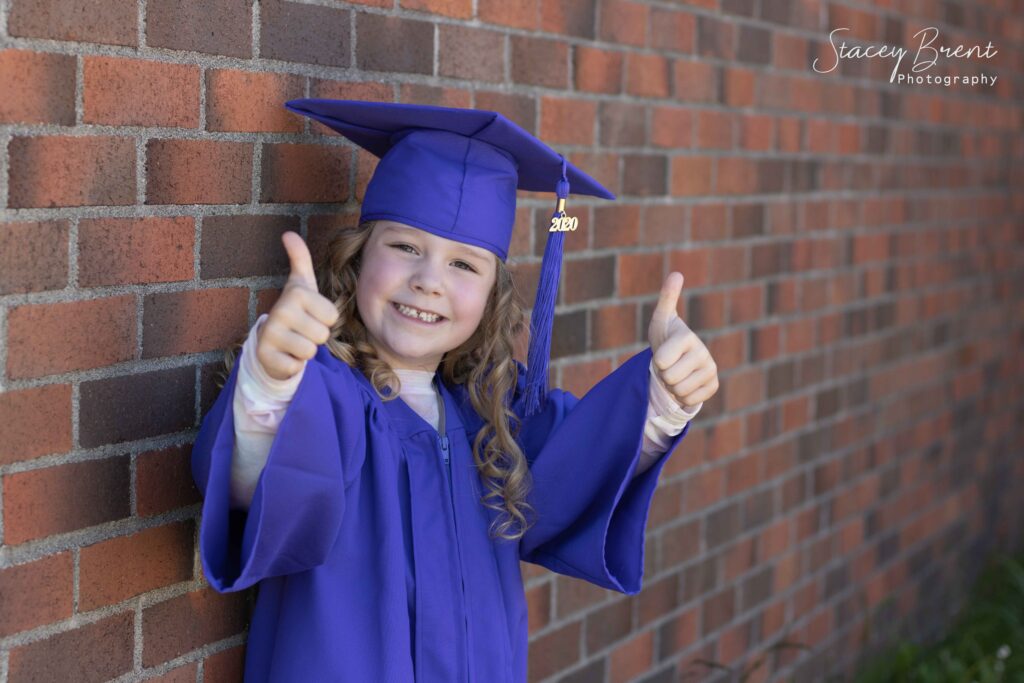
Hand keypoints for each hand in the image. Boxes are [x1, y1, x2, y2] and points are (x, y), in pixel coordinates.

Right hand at [255, 231, 339, 380]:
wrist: (269, 341)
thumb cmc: (295, 311)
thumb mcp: (301, 285)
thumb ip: (300, 258)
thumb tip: (288, 233)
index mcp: (296, 293)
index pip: (332, 316)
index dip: (325, 319)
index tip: (309, 315)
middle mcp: (281, 311)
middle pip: (323, 334)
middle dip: (315, 336)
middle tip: (301, 330)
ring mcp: (271, 334)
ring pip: (310, 351)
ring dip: (304, 351)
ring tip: (293, 341)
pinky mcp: (265, 356)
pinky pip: (295, 366)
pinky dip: (292, 364)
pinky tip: (283, 355)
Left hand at [647, 272, 718, 409]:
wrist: (678, 358)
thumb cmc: (666, 337)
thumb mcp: (661, 319)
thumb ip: (667, 297)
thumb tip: (677, 273)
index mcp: (687, 337)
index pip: (661, 362)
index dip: (657, 361)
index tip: (663, 352)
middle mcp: (703, 353)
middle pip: (669, 378)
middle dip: (664, 375)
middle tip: (670, 364)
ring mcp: (711, 370)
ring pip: (678, 391)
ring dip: (672, 386)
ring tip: (677, 372)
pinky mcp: (713, 385)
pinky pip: (688, 400)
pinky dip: (683, 395)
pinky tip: (686, 382)